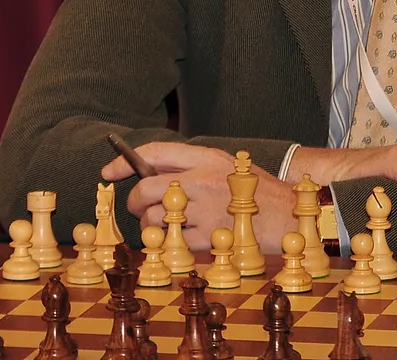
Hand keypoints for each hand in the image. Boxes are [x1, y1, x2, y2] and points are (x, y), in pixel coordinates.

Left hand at [101, 142, 295, 251]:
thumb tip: (147, 174)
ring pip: (155, 219)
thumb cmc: (253, 191)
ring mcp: (203, 210)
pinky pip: (171, 241)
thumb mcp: (224, 166)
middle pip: (146, 189)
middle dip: (135, 202)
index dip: (125, 161)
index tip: (108, 171)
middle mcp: (202, 180)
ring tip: (173, 224)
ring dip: (155, 226)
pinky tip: (187, 237)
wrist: (289, 215)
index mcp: (206, 157)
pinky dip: (172, 243)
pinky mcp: (206, 238)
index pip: (154, 153)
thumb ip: (190, 166)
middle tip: (141, 208)